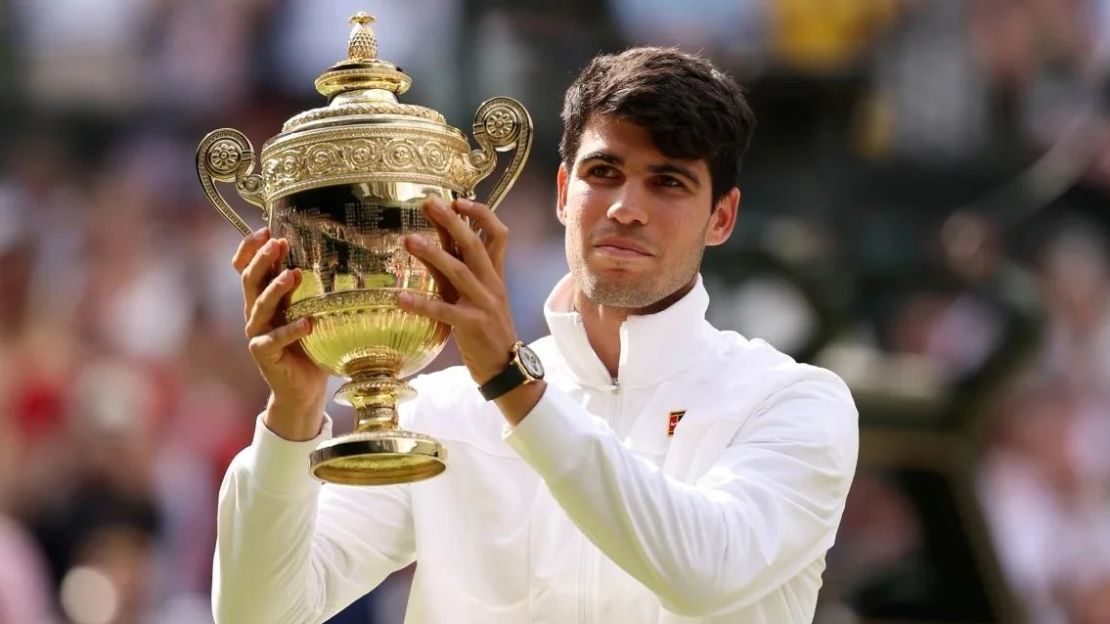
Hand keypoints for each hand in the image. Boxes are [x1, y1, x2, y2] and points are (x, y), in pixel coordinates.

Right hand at [234, 228, 327, 440]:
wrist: (303, 389)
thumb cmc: (311, 346)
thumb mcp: (311, 312)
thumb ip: (312, 291)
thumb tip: (338, 257)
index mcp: (264, 299)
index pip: (245, 268)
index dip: (249, 249)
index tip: (265, 228)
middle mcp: (256, 314)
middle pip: (249, 281)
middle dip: (262, 260)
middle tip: (278, 243)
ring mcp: (257, 335)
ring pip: (258, 306)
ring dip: (276, 289)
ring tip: (295, 274)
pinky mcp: (264, 356)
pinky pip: (274, 340)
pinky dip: (291, 331)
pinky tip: (308, 323)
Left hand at [399, 198, 544, 423]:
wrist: (506, 367)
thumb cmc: (485, 330)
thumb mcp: (474, 296)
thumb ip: (457, 271)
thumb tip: (436, 242)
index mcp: (495, 275)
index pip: (498, 235)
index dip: (481, 215)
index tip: (458, 200)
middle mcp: (492, 284)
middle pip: (476, 245)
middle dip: (453, 222)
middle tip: (430, 203)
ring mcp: (484, 304)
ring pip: (459, 272)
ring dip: (433, 254)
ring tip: (408, 240)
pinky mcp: (472, 326)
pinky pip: (444, 311)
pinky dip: (421, 304)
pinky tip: (400, 298)